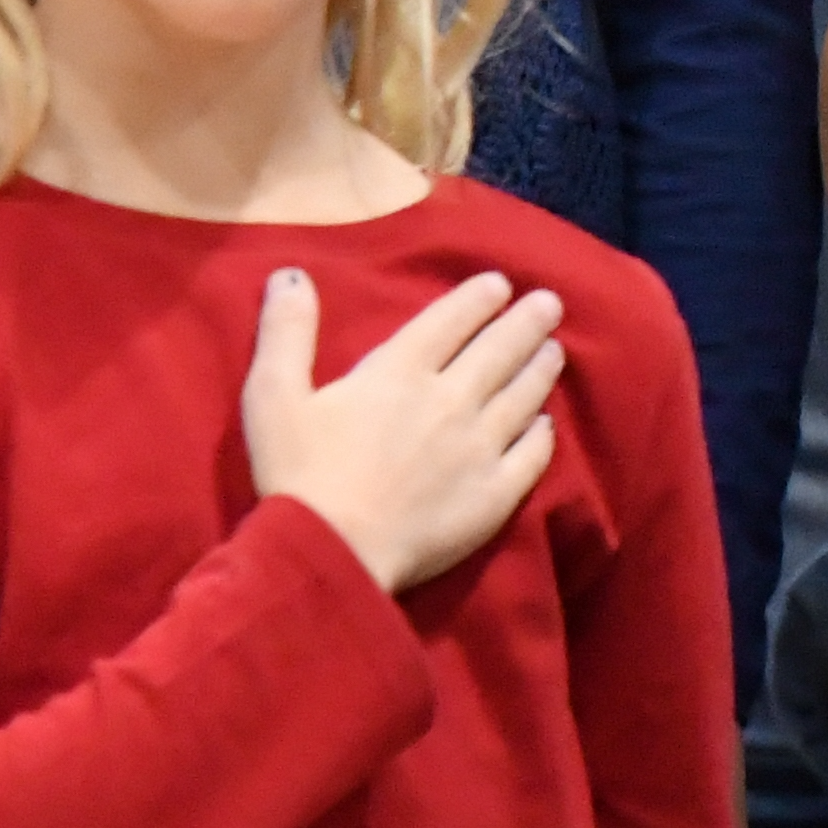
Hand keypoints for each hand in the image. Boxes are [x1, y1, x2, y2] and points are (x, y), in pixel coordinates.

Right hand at [239, 266, 566, 594]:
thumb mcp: (273, 396)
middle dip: (527, 322)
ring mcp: (480, 448)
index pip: (450, 321)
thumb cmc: (296, 475)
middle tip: (551, 303)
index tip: (499, 284)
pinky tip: (545, 425)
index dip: (477, 299)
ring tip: (555, 350)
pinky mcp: (495, 494)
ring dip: (540, 368)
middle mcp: (450, 400)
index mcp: (399, 372)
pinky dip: (542, 434)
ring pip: (523, 396)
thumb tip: (290, 274)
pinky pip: (530, 456)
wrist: (330, 553)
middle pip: (499, 351)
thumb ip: (286, 333)